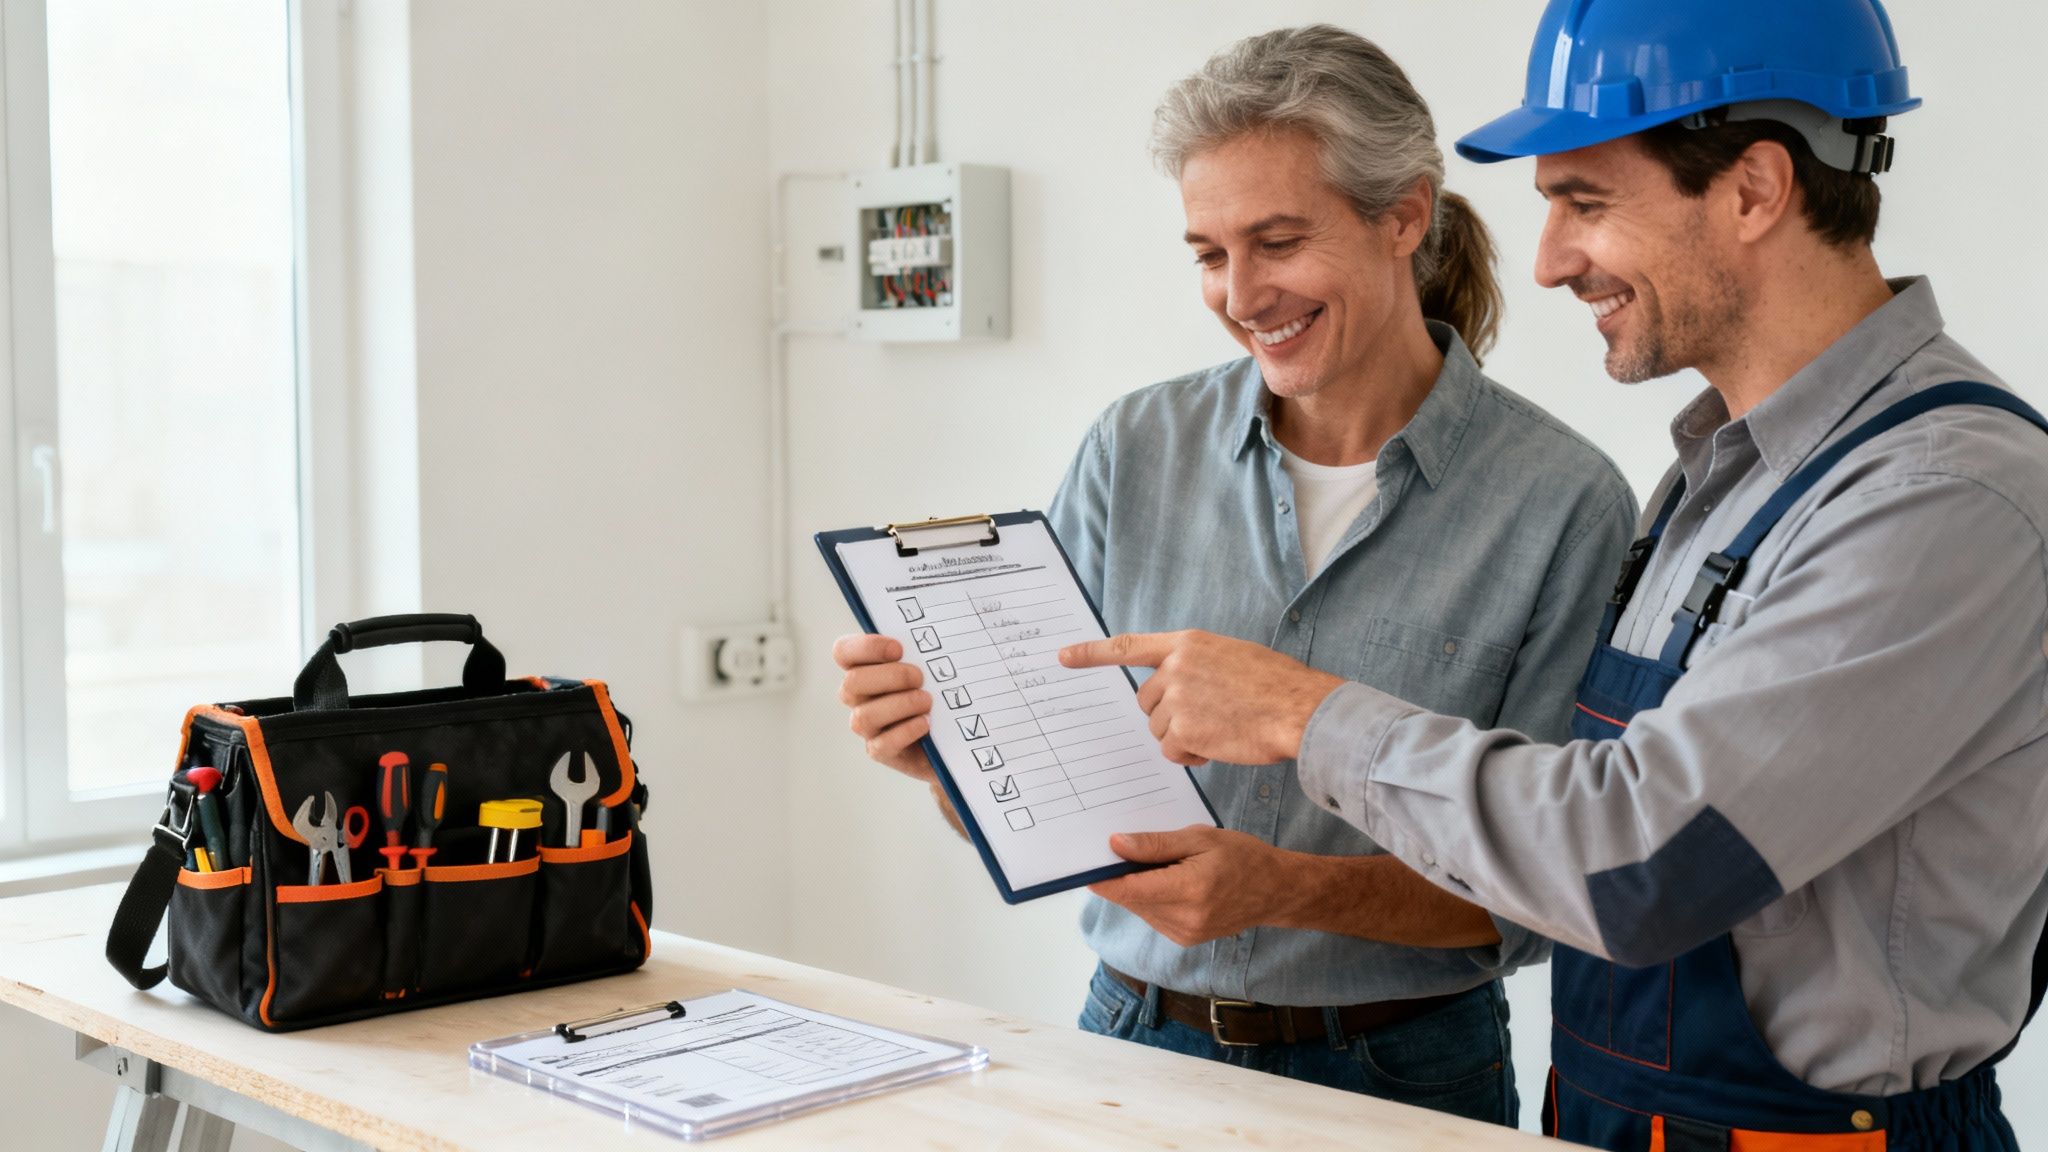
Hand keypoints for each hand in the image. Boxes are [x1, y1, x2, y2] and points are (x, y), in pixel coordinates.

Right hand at [833, 634, 936, 783]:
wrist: (953, 732)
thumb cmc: (937, 689)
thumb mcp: (930, 664)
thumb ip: (921, 649)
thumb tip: (934, 631)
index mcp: (864, 668)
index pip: (843, 652)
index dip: (866, 647)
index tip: (898, 649)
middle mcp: (859, 697)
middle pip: (852, 683)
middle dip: (891, 677)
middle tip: (920, 677)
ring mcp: (868, 726)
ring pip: (864, 716)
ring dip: (900, 705)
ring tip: (927, 701)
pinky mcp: (882, 751)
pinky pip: (882, 745)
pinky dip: (906, 731)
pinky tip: (926, 723)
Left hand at [1059, 631, 1343, 765]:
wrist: (1300, 709)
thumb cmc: (1276, 686)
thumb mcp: (1231, 657)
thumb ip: (1196, 666)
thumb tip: (1175, 689)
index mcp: (1187, 643)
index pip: (1128, 646)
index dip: (1092, 653)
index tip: (1063, 656)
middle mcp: (1176, 668)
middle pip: (1146, 702)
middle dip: (1168, 716)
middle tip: (1207, 719)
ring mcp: (1178, 699)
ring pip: (1158, 729)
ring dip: (1183, 738)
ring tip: (1221, 730)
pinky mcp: (1184, 731)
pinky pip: (1172, 752)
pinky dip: (1191, 756)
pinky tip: (1219, 747)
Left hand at [1087, 826, 1297, 946]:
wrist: (1276, 891)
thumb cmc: (1242, 857)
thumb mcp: (1200, 839)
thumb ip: (1155, 845)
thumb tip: (1116, 845)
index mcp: (1188, 890)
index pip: (1129, 889)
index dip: (1102, 878)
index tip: (1084, 864)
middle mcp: (1183, 919)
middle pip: (1131, 899)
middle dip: (1123, 876)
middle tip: (1127, 849)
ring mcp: (1184, 934)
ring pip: (1140, 908)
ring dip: (1139, 887)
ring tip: (1163, 865)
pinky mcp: (1184, 939)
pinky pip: (1153, 916)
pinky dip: (1152, 898)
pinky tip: (1171, 881)